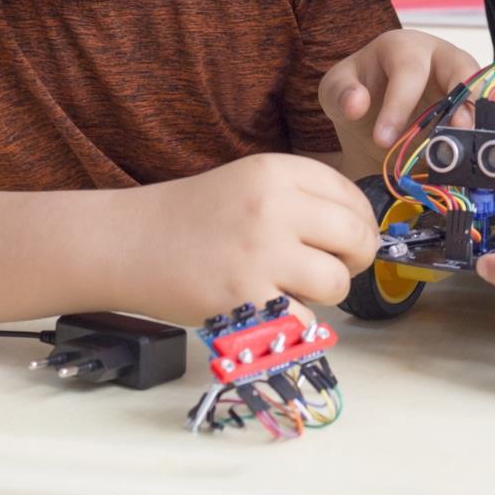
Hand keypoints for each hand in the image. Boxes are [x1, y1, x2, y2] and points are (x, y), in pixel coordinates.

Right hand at [138, 153, 378, 324]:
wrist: (130, 243)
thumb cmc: (196, 217)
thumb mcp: (251, 182)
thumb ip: (304, 197)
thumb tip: (364, 230)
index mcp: (277, 171)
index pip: (352, 197)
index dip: (362, 223)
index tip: (350, 239)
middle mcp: (274, 208)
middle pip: (357, 238)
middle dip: (355, 259)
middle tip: (334, 267)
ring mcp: (259, 255)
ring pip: (337, 283)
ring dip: (326, 293)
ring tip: (297, 288)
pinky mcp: (245, 300)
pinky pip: (304, 320)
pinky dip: (295, 322)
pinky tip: (271, 307)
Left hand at [319, 30, 479, 173]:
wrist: (374, 112)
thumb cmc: (358, 90)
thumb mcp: (337, 88)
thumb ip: (341, 94)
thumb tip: (357, 103)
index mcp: (405, 47)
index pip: (408, 70)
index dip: (399, 104)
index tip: (383, 139)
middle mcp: (441, 59)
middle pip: (462, 68)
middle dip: (463, 98)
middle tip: (458, 129)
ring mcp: (463, 83)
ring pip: (484, 92)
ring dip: (485, 118)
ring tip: (485, 145)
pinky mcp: (474, 108)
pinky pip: (492, 116)